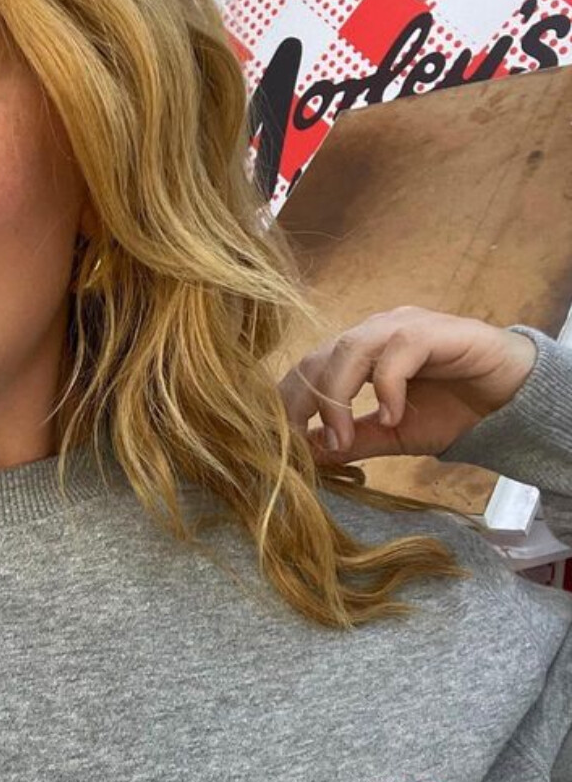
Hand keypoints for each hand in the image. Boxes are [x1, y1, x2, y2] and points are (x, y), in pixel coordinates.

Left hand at [276, 307, 537, 462]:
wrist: (507, 398)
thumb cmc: (450, 409)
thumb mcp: (393, 435)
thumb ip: (353, 440)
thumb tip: (307, 454)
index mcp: (355, 354)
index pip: (306, 371)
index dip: (287, 403)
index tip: (275, 443)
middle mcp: (372, 333)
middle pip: (318, 359)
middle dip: (302, 403)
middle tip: (297, 443)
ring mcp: (401, 327)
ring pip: (349, 350)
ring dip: (338, 397)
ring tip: (341, 439)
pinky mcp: (433, 331)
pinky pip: (398, 353)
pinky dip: (387, 388)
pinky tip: (391, 417)